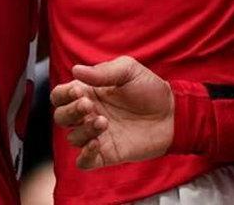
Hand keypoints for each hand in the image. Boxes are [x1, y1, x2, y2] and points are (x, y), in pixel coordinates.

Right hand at [51, 57, 173, 168]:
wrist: (173, 114)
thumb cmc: (150, 89)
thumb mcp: (129, 71)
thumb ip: (103, 71)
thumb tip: (76, 70)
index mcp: (90, 92)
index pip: (60, 95)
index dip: (63, 94)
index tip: (78, 90)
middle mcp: (89, 114)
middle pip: (61, 117)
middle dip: (70, 111)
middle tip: (89, 105)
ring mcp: (97, 135)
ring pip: (73, 137)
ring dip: (83, 130)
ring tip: (104, 121)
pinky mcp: (106, 154)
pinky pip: (84, 162)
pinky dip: (85, 156)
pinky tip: (96, 144)